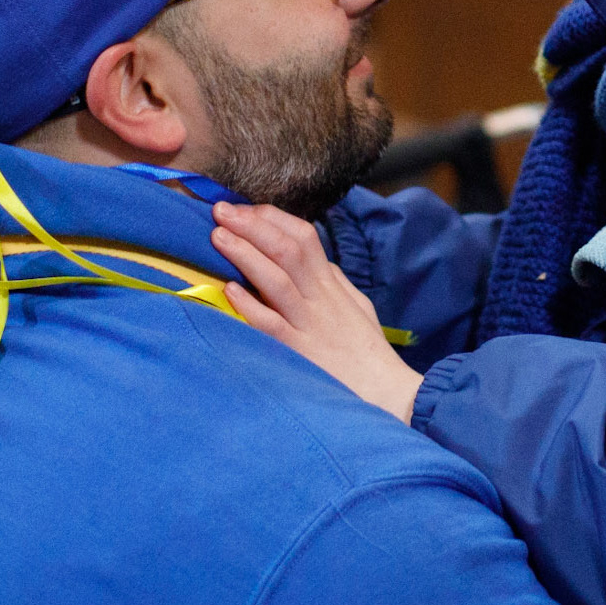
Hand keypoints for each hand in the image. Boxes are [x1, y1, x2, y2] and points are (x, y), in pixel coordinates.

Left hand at [211, 202, 422, 423]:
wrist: (388, 395)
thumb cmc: (368, 353)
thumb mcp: (356, 306)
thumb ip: (332, 281)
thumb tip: (312, 260)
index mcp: (331, 285)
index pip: (305, 237)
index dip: (272, 219)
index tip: (245, 210)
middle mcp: (320, 300)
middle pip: (287, 250)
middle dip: (253, 226)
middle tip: (221, 211)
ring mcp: (309, 326)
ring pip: (276, 280)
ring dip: (245, 255)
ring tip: (217, 237)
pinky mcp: (300, 354)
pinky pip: (272, 325)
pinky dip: (250, 305)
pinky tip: (229, 290)